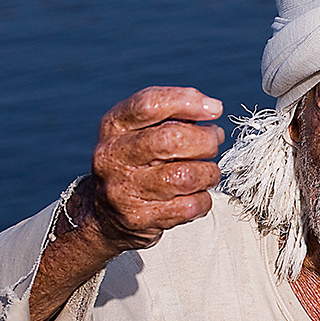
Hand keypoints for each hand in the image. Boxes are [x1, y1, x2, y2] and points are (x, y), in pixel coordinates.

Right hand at [73, 86, 224, 251]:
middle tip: (213, 142)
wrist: (105, 214)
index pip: (149, 104)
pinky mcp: (139, 218)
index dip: (187, 102)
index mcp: (114, 126)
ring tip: (208, 172)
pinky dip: (204, 199)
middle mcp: (113, 155)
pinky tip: (197, 194)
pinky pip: (190, 206)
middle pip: (171, 139)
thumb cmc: (135, 163)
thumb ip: (171, 115)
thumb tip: (211, 107)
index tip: (214, 109)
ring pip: (186, 177)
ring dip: (209, 173)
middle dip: (205, 140)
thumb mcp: (140, 131)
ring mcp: (124, 189)